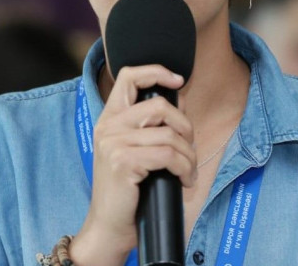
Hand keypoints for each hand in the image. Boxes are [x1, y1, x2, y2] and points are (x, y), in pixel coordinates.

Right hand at [70, 65, 195, 265]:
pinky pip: (168, 155)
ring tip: (188, 171)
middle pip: (160, 105)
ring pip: (170, 134)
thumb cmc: (127, 189)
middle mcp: (108, 126)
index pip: (129, 76)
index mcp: (109, 118)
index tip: (178, 81)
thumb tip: (180, 98)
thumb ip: (152, 124)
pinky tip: (184, 181)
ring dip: (188, 155)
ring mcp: (114, 143)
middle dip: (186, 127)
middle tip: (189, 148)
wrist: (109, 225)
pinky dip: (184, 168)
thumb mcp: (135, 150)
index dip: (156, 72)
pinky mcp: (123, 161)